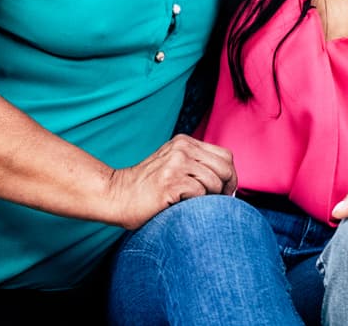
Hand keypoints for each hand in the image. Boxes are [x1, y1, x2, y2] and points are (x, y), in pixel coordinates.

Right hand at [107, 134, 236, 228]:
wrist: (116, 196)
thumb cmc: (147, 188)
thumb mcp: (173, 165)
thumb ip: (196, 165)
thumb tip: (229, 181)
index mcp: (185, 142)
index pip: (225, 156)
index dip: (231, 176)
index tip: (226, 192)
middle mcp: (182, 148)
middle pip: (225, 167)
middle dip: (227, 188)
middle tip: (219, 203)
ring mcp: (176, 163)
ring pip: (214, 182)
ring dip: (210, 198)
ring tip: (194, 205)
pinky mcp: (170, 181)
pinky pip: (200, 194)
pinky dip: (196, 204)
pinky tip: (181, 206)